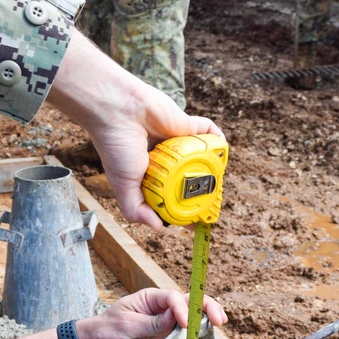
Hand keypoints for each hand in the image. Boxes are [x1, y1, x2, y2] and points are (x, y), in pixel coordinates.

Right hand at [48, 31, 223, 229]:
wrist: (118, 111)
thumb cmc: (116, 147)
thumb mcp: (123, 187)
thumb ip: (136, 210)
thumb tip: (159, 228)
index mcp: (148, 175)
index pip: (169, 196)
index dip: (182, 210)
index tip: (195, 223)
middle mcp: (164, 160)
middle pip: (188, 179)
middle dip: (200, 191)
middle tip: (211, 203)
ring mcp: (176, 142)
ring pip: (200, 158)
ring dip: (212, 169)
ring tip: (218, 182)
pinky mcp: (186, 124)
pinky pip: (208, 132)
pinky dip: (218, 140)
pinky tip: (223, 151)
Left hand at [75, 288, 226, 338]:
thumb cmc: (106, 331)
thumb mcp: (127, 326)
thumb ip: (152, 323)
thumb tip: (175, 319)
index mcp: (151, 298)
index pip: (173, 298)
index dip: (183, 309)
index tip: (185, 324)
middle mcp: (162, 308)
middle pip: (190, 303)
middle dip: (205, 308)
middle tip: (218, 319)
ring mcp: (166, 324)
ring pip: (192, 318)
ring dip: (206, 320)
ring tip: (219, 325)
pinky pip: (185, 336)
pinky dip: (198, 336)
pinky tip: (208, 337)